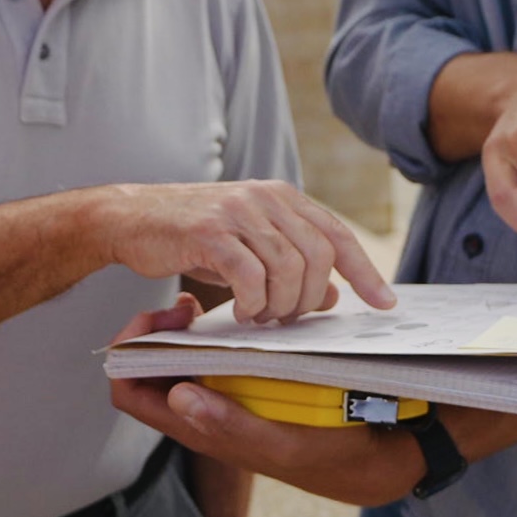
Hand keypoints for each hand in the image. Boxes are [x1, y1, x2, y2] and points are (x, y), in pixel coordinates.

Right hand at [95, 181, 393, 324]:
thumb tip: (334, 297)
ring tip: (261, 316)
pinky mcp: (210, 232)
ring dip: (280, 305)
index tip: (385, 303)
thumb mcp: (249, 247)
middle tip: (288, 319)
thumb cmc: (193, 237)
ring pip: (288, 269)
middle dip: (310, 298)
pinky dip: (253, 303)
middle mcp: (265, 198)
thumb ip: (291, 265)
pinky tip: (241, 312)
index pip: (337, 235)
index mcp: (282, 198)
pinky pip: (251, 277)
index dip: (365, 272)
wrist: (131, 218)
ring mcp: (238, 212)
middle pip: (319, 256)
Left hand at [108, 301, 426, 507]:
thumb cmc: (326, 455)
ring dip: (186, 329)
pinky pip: (214, 356)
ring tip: (208, 306)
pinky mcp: (247, 385)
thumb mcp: (282, 442)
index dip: (129, 353)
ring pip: (179, 359)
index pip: (130, 392)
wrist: (369, 455)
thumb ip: (230, 424)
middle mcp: (201, 411)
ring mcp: (222, 397)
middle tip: (187, 304)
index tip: (159, 319)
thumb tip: (177, 393)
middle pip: (149, 368)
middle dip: (157, 331)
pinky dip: (218, 332)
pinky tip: (243, 313)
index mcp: (197, 428)